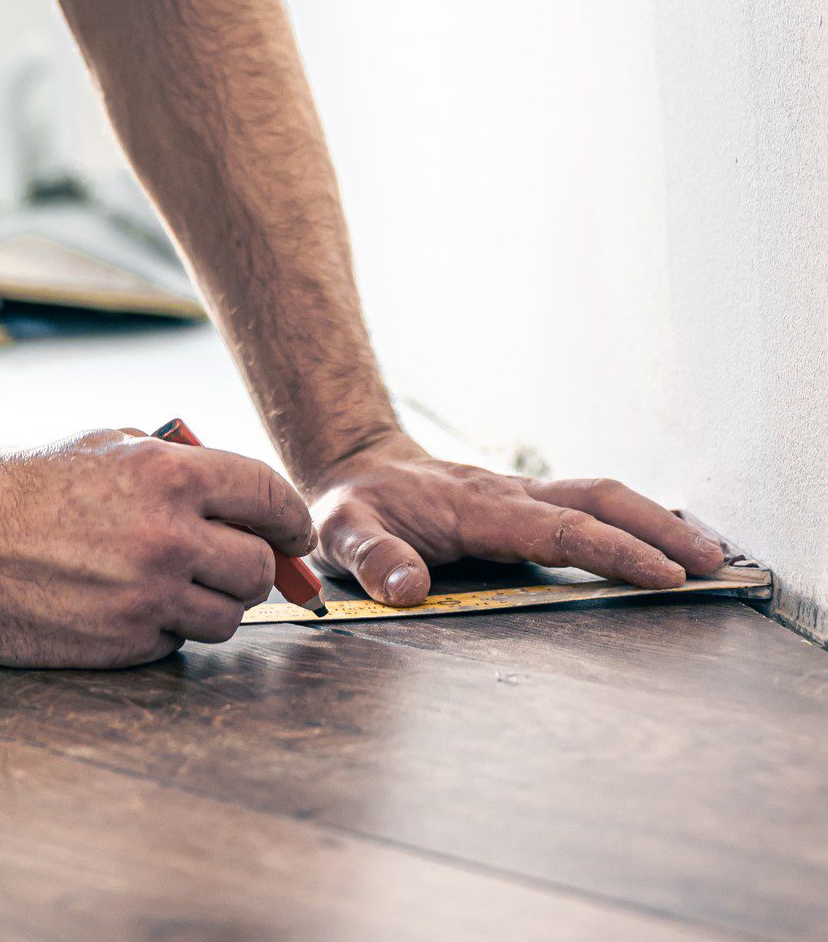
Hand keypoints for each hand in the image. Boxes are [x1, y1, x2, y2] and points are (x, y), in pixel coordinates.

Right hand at [0, 427, 313, 666]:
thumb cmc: (36, 484)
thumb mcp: (114, 446)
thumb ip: (180, 466)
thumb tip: (241, 500)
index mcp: (171, 476)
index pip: (270, 498)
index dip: (291, 519)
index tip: (293, 533)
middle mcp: (169, 537)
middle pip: (259, 569)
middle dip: (254, 567)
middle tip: (233, 563)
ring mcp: (148, 596)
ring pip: (227, 617)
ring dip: (212, 604)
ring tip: (176, 584)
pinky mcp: (124, 643)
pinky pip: (175, 643)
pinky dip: (165, 629)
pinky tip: (130, 605)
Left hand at [308, 434, 725, 606]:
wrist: (356, 465)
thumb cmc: (353, 506)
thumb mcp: (341, 531)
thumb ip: (372, 557)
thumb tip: (409, 587)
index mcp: (477, 508)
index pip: (559, 529)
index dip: (614, 550)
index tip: (663, 575)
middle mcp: (508, 495)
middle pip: (597, 500)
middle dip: (655, 529)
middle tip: (711, 563)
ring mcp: (519, 496)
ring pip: (598, 496)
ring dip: (653, 520)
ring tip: (707, 555)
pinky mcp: (523, 504)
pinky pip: (585, 506)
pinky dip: (629, 520)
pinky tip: (659, 543)